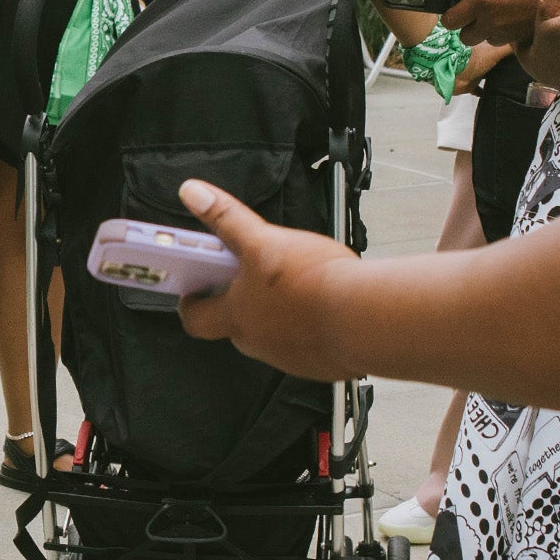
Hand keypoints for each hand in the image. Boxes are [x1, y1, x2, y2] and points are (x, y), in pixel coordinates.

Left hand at [174, 179, 358, 380]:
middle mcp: (257, 342)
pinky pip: (307, 346)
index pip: (195, 318)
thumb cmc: (316, 283)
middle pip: (236, 325)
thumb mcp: (264, 240)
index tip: (194, 289)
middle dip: (242, 302)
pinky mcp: (319, 365)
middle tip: (255, 277)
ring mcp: (288, 357)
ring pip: (273, 334)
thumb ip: (227, 219)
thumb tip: (192, 194)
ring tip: (299, 287)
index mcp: (236, 316)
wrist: (367, 318)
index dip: (192, 303)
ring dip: (280, 314)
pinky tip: (326, 306)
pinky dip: (311, 328)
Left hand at [443, 0, 559, 48]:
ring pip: (485, 39)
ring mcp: (506, 34)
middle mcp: (490, 23)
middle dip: (467, 25)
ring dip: (486, 29)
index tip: (458, 6)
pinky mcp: (521, 40)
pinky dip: (505, 32)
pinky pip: (504, 42)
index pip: (449, 21)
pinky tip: (514, 16)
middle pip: (465, 36)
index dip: (450, 14)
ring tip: (499, 10)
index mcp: (482, 1)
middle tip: (478, 9)